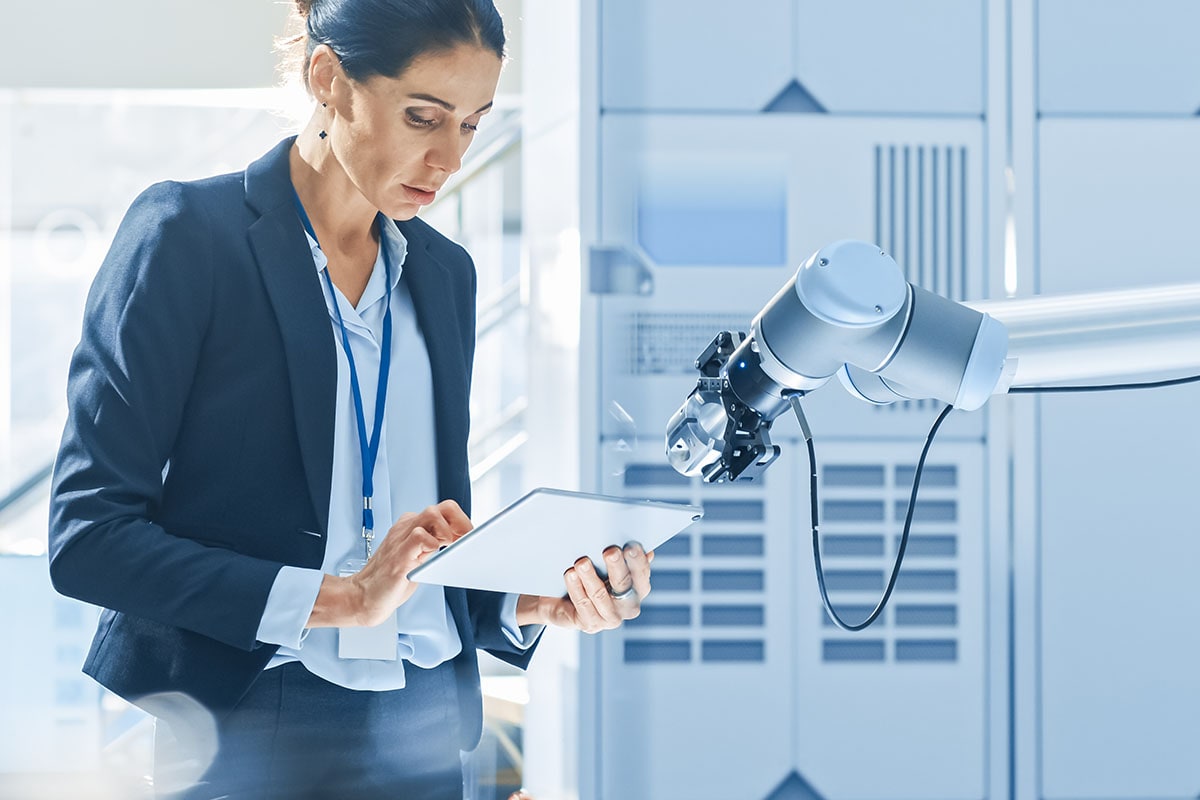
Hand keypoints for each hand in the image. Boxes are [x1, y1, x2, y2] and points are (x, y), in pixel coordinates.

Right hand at [307, 500, 471, 628]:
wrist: (363, 597)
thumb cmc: (390, 580)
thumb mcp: (418, 558)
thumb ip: (434, 546)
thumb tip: (459, 542)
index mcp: (411, 527)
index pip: (443, 510)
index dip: (461, 521)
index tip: (469, 536)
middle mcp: (406, 528)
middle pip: (441, 507)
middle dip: (460, 522)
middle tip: (466, 540)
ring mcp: (401, 539)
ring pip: (431, 515)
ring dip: (447, 531)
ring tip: (449, 547)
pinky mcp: (399, 556)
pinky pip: (419, 537)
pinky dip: (432, 543)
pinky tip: (434, 554)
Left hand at [516, 542, 653, 632]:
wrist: (562, 599)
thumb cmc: (591, 575)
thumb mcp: (607, 564)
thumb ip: (624, 557)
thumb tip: (645, 549)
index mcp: (638, 590)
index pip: (642, 576)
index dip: (638, 562)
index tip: (630, 546)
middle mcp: (628, 607)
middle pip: (624, 585)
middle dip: (617, 567)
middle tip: (610, 551)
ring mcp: (610, 618)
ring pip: (601, 596)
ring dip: (591, 577)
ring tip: (582, 562)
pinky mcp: (590, 624)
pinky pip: (583, 605)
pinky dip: (576, 588)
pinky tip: (570, 574)